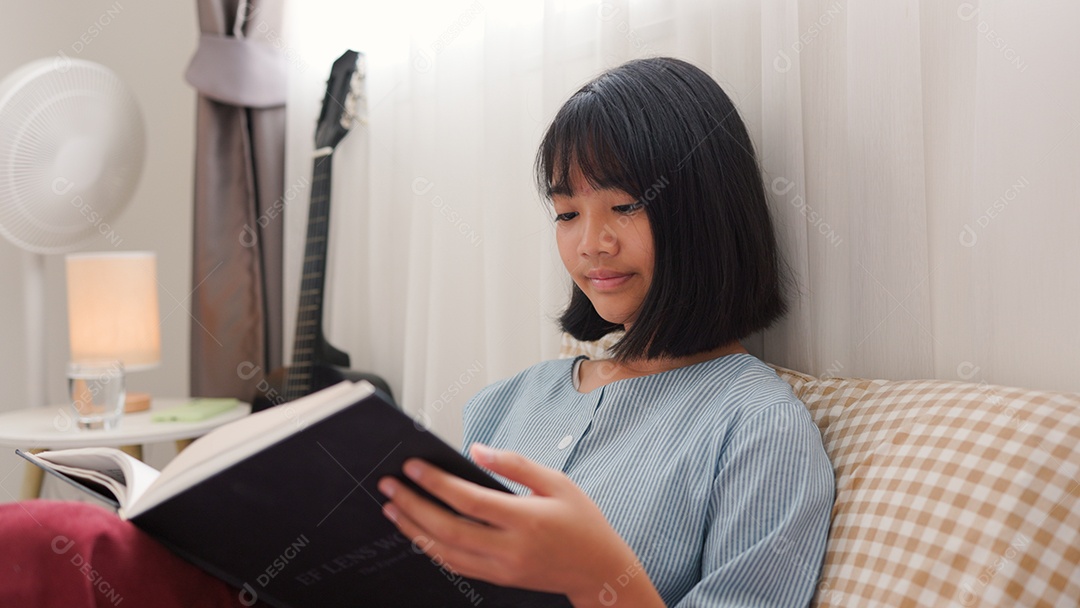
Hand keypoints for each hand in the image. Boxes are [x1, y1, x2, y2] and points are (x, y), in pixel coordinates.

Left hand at [377, 444, 664, 607]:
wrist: (599, 571)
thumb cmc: (582, 522)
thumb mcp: (557, 482)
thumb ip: (515, 464)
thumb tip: (476, 450)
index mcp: (525, 519)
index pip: (468, 500)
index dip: (435, 483)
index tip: (411, 466)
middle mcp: (509, 548)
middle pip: (447, 528)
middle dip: (413, 505)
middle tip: (388, 485)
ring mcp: (502, 569)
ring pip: (445, 552)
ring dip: (414, 529)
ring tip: (392, 508)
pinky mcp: (498, 579)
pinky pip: (456, 565)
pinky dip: (432, 548)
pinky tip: (418, 531)